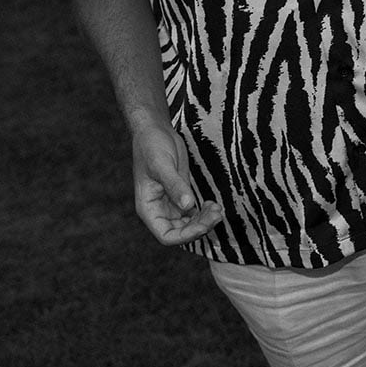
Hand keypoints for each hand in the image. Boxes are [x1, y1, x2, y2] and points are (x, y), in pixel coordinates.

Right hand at [132, 125, 223, 244]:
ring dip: (205, 220)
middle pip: (181, 232)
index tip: (203, 227)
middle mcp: (159, 210)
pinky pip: (194, 212)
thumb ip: (174, 185)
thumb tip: (188, 205)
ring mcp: (170, 204)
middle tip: (217, 214)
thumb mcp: (162, 165)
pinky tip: (213, 204)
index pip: (166, 235)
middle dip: (200, 226)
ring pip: (190, 224)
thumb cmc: (151, 145)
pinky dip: (205, 212)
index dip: (185, 236)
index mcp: (149, 209)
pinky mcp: (181, 195)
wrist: (155, 130)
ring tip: (217, 208)